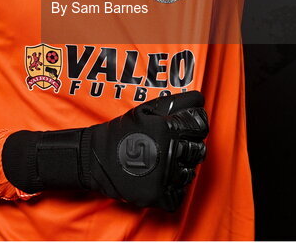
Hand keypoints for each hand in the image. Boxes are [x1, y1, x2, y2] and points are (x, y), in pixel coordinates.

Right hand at [2, 91, 208, 210]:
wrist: (94, 159)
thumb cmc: (121, 132)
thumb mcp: (146, 109)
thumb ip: (176, 103)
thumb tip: (200, 100)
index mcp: (168, 128)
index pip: (201, 125)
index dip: (194, 125)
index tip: (185, 128)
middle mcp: (169, 151)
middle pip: (199, 150)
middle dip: (188, 147)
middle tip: (169, 147)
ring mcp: (164, 176)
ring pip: (190, 174)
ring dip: (180, 169)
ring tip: (161, 163)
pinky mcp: (157, 195)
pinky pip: (178, 195)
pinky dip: (171, 190)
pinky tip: (158, 179)